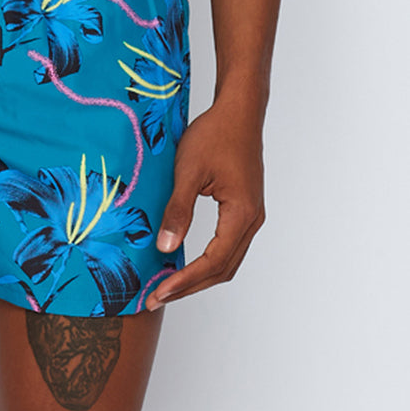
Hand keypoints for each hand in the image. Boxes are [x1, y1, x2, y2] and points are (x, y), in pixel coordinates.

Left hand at [146, 99, 265, 310]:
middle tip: (156, 298)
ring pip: (226, 263)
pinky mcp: (243, 211)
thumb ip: (177, 211)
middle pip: (222, 270)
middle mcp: (252, 221)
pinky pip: (227, 248)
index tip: (159, 292)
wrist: (238, 112)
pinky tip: (182, 265)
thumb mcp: (188, 172)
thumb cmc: (214, 135)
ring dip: (198, 279)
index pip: (212, 262)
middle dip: (189, 287)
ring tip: (167, 288)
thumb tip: (165, 248)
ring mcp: (250, 217)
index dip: (184, 281)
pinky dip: (205, 263)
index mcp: (242, 214)